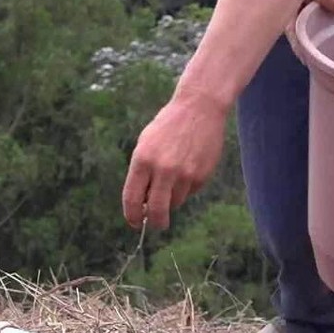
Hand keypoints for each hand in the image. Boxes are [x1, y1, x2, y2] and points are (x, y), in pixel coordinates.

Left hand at [122, 90, 227, 230]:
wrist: (199, 108)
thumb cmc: (167, 127)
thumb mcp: (146, 145)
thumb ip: (141, 174)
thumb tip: (143, 204)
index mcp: (143, 160)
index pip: (133, 199)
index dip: (132, 216)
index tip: (135, 222)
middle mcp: (163, 169)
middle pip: (157, 211)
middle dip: (155, 222)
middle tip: (156, 224)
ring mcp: (185, 174)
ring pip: (175, 203)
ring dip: (171, 199)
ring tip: (174, 176)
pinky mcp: (201, 176)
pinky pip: (190, 193)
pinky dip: (186, 187)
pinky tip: (188, 167)